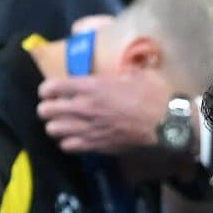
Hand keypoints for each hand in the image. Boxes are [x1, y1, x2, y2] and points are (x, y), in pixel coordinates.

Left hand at [38, 70, 173, 155]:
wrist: (165, 122)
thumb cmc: (152, 93)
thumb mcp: (132, 72)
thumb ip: (114, 71)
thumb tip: (111, 67)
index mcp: (91, 86)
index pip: (53, 86)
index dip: (47, 88)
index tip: (49, 90)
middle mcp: (84, 108)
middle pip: (47, 111)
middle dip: (47, 107)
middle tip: (53, 106)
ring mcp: (87, 129)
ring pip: (53, 130)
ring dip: (55, 125)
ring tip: (61, 123)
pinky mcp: (95, 146)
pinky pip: (68, 146)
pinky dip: (66, 142)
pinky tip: (73, 137)